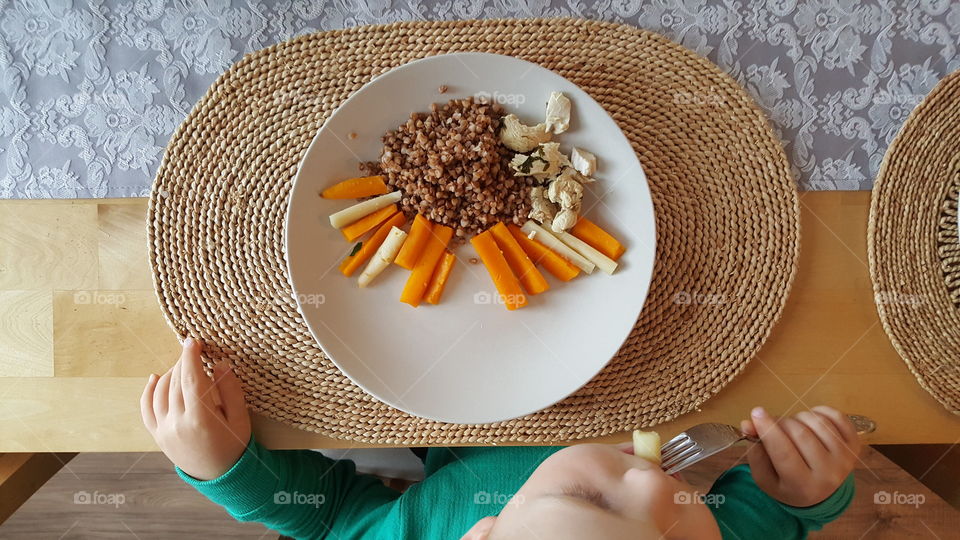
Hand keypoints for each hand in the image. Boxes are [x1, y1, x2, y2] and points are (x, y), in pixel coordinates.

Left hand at [141, 338, 251, 480]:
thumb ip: (230, 390)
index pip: (191, 379)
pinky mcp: (157, 436)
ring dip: (170, 373)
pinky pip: (147, 409)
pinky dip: (148, 391)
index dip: (190, 357)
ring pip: (160, 392)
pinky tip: (155, 378)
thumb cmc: (234, 445)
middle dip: (182, 362)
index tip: (192, 341)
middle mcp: (178, 424)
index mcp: (201, 419)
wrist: (220, 476)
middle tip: (192, 351)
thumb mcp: (240, 417)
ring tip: (182, 365)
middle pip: (175, 383)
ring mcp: (164, 431)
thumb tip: (219, 363)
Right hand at [740, 406, 859, 506]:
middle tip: (774, 425)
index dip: (768, 429)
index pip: (783, 452)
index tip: (756, 412)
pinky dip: (820, 411)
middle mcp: (828, 475)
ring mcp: (845, 460)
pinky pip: (837, 417)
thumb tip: (748, 423)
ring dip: (799, 418)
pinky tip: (811, 420)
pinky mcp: (855, 446)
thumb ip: (755, 451)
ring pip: (817, 423)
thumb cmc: (788, 483)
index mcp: (803, 486)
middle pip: (800, 434)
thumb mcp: (765, 476)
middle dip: (781, 423)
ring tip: (793, 427)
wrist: (821, 493)